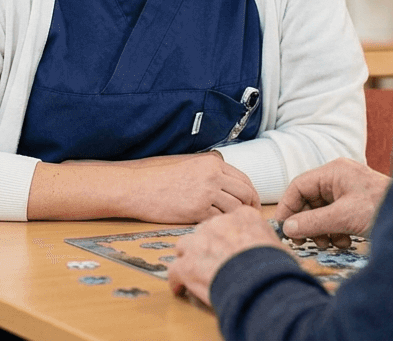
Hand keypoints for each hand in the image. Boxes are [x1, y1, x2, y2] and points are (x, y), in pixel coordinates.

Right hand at [124, 152, 260, 223]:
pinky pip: (220, 220)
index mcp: (212, 163)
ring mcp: (206, 193)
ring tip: (236, 226)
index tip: (253, 203)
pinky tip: (218, 229)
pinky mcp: (197, 210)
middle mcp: (212, 176)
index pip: (244, 179)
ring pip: (236, 208)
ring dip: (238, 219)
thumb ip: (210, 171)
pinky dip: (221, 225)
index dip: (252, 193)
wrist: (139, 188)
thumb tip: (229, 183)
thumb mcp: (188, 165)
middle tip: (252, 217)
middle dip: (252, 207)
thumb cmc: (159, 178)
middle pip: (245, 193)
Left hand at [168, 206, 279, 305]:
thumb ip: (268, 242)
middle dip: (207, 245)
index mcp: (242, 217)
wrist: (262, 284)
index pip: (228, 220)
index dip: (227, 235)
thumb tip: (274, 251)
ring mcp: (199, 243)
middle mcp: (217, 224)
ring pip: (185, 246)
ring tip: (196, 272)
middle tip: (213, 262)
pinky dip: (178, 280)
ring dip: (189, 258)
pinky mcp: (188, 265)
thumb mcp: (279, 247)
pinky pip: (175, 271)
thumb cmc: (275, 268)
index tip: (228, 245)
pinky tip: (181, 288)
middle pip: (205, 231)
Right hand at [275, 157, 389, 248]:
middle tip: (306, 242)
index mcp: (333, 172)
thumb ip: (313, 222)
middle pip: (309, 200)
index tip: (284, 228)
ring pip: (322, 211)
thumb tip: (288, 229)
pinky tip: (346, 242)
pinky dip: (336, 231)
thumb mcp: (343, 217)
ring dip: (322, 230)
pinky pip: (336, 217)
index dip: (288, 207)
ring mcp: (348, 191)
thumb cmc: (382, 208)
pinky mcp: (357, 204)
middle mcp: (338, 178)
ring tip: (331, 243)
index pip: (298, 186)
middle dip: (308, 222)